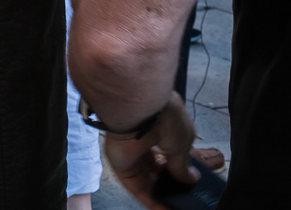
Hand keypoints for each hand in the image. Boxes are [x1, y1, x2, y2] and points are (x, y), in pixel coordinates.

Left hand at [103, 92, 197, 207]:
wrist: (139, 111)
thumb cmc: (164, 118)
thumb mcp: (182, 143)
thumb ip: (183, 164)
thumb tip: (191, 179)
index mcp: (160, 132)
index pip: (168, 155)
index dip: (179, 170)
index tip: (190, 184)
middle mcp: (144, 143)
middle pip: (157, 170)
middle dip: (171, 185)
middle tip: (184, 198)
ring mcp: (131, 155)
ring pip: (147, 182)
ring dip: (162, 196)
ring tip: (176, 207)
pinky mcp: (121, 166)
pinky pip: (136, 188)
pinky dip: (149, 200)